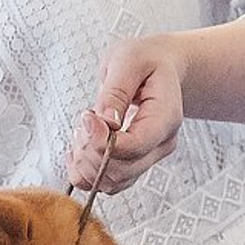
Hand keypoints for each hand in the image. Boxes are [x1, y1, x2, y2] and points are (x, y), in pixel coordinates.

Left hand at [65, 36, 187, 194]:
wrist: (160, 67)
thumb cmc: (146, 61)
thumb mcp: (128, 61)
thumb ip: (115, 91)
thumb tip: (104, 122)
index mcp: (166, 117)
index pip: (135, 146)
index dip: (103, 141)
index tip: (87, 117)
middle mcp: (161, 144)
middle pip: (121, 170)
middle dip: (90, 150)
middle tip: (85, 118)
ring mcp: (148, 157)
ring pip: (112, 182)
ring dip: (85, 161)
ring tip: (84, 129)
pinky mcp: (133, 164)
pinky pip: (107, 183)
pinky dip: (85, 172)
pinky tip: (79, 147)